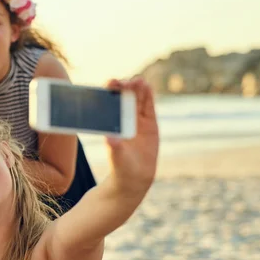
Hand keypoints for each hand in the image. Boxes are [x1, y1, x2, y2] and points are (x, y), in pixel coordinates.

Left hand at [105, 77, 158, 192]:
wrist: (135, 177)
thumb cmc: (121, 166)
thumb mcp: (117, 156)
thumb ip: (114, 147)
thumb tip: (109, 138)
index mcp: (112, 122)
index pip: (111, 101)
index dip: (111, 90)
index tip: (110, 83)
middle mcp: (124, 118)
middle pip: (125, 97)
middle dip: (125, 87)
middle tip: (126, 82)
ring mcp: (138, 120)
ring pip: (138, 99)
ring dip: (138, 89)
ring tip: (138, 81)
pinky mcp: (150, 124)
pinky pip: (149, 107)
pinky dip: (149, 97)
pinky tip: (148, 87)